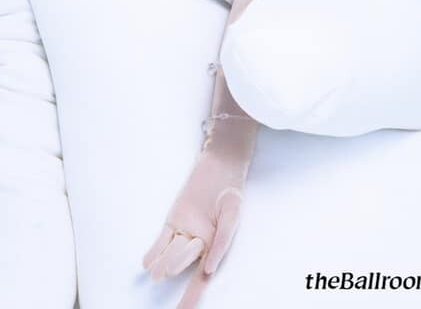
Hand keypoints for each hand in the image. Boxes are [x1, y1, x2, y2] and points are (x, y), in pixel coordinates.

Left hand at [142, 149, 245, 308]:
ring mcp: (184, 231)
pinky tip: (147, 263)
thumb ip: (221, 241)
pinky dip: (154, 251)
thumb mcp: (232, 215)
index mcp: (215, 247)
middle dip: (175, 266)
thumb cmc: (230, 191)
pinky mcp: (173, 220)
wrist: (219, 165)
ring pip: (171, 252)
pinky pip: (162, 239)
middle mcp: (198, 243)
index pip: (201, 278)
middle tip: (167, 271)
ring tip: (155, 273)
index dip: (191, 297)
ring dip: (162, 263)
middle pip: (183, 261)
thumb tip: (209, 269)